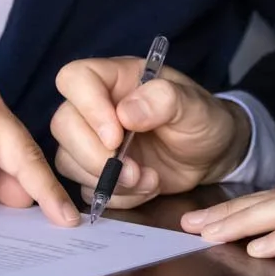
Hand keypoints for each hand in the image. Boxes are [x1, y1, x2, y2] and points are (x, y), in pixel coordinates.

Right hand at [49, 57, 251, 207]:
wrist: (211, 155)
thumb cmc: (202, 119)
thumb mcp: (194, 106)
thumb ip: (164, 100)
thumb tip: (126, 113)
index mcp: (116, 78)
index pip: (75, 78)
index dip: (87, 107)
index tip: (116, 136)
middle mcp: (97, 106)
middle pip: (63, 124)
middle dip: (96, 156)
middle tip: (134, 170)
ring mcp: (93, 139)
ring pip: (68, 159)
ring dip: (108, 180)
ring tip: (149, 179)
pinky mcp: (97, 170)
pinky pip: (86, 188)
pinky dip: (117, 196)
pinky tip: (146, 188)